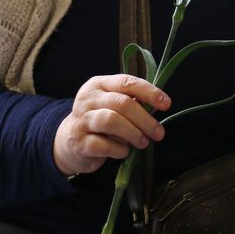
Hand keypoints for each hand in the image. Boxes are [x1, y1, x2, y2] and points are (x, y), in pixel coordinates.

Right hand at [53, 74, 170, 176]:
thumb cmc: (99, 120)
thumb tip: (159, 106)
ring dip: (133, 133)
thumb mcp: (111, 104)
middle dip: (145, 119)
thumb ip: (131, 101)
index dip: (148, 92)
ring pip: (111, 121)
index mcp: (99, 84)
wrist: (69, 141)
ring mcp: (81, 120)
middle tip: (159, 133)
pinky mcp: (78, 142)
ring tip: (143, 142)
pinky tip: (124, 151)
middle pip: (122, 103)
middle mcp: (88, 99)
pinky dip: (119, 149)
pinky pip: (103, 145)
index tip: (166, 103)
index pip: (126, 82)